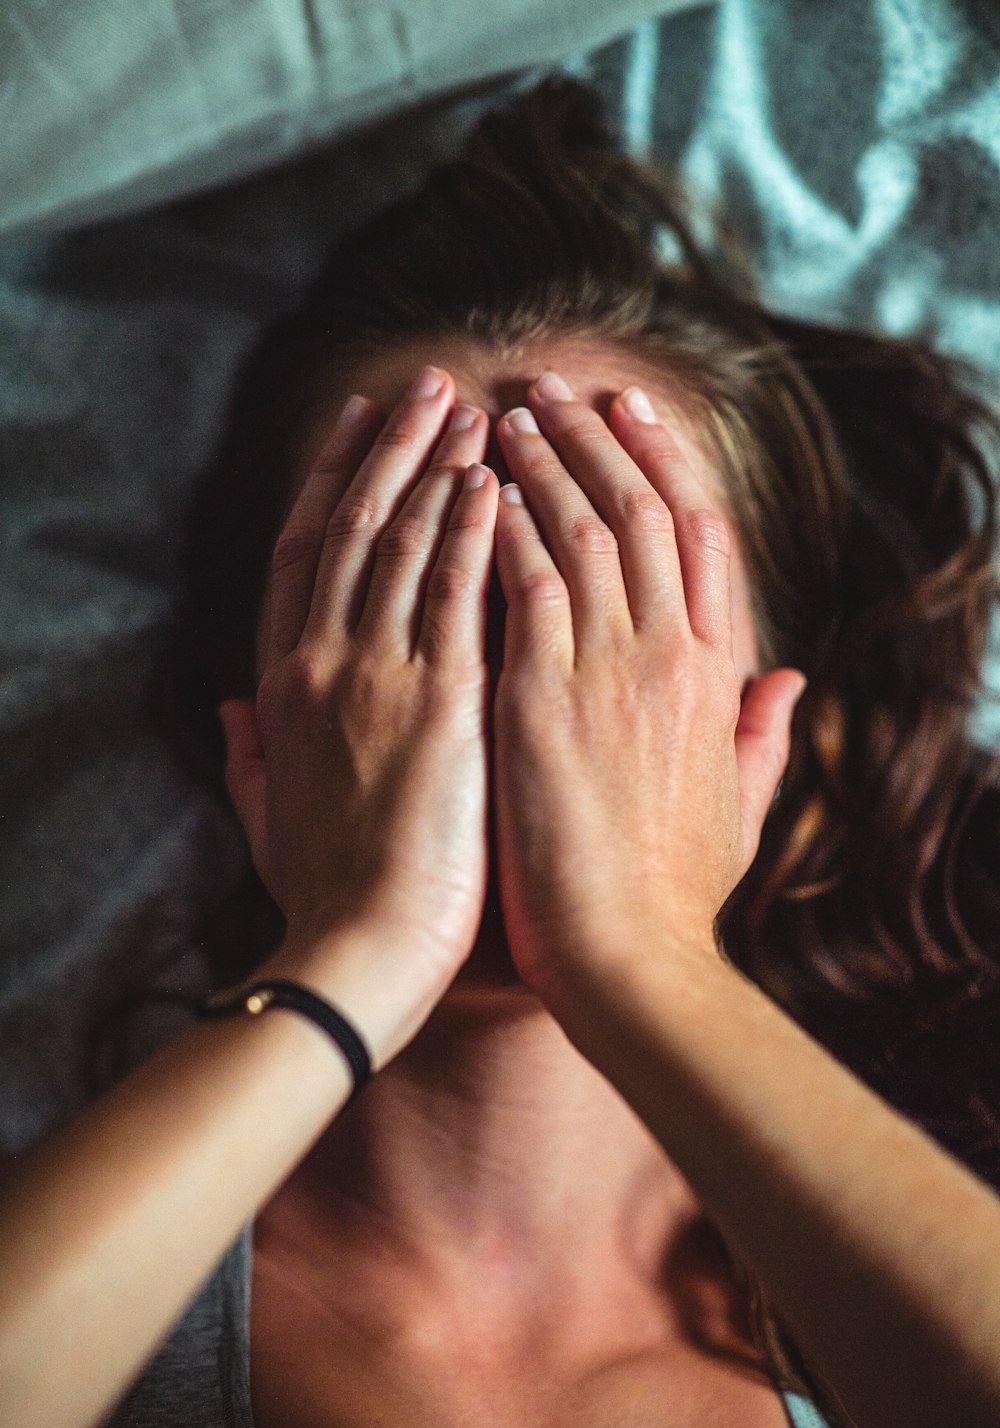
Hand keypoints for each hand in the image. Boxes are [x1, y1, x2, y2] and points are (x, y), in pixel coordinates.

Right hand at [218, 368, 499, 1017]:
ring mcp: (376, 677)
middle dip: (393, 449)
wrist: (358, 955)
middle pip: (354, 527)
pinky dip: (473, 531)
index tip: (360, 426)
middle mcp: (322, 664)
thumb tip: (233, 713)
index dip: (333, 480)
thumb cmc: (322, 898)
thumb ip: (249, 757)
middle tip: (428, 386)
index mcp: (283, 687)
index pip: (304, 555)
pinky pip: (456, 594)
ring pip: (404, 544)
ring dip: (438, 468)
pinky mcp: (439, 703)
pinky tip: (496, 482)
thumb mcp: (266, 818)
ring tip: (472, 410)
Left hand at [491, 372, 805, 1001]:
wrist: (630, 957)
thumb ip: (762, 733)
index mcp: (719, 675)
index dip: (666, 465)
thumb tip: (788, 680)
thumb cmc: (675, 893)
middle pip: (643, 512)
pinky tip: (474, 483)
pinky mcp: (547, 698)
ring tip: (508, 409)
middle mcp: (673, 656)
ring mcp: (612, 672)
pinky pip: (527, 583)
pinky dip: (503, 525)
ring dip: (544, 462)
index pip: (701, 538)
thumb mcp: (742, 806)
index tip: (633, 415)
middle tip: (556, 386)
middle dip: (598, 440)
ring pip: (584, 530)